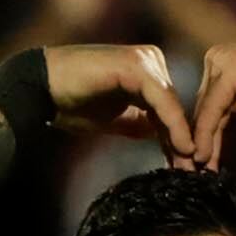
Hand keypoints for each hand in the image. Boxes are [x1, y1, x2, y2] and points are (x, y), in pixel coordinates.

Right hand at [43, 42, 194, 159]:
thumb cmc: (73, 102)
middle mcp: (150, 60)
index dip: (178, 139)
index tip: (187, 169)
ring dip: (182, 137)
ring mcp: (144, 60)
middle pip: (174, 106)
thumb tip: (168, 142)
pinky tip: (182, 147)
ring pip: (172, 104)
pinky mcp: (136, 65)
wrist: (40, 89)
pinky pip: (162, 99)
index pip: (170, 108)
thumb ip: (142, 125)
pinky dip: (173, 124)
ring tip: (190, 166)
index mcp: (147, 71)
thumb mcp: (116, 119)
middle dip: (183, 141)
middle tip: (194, 175)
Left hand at [189, 35, 235, 167]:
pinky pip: (213, 106)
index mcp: (222, 67)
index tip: (196, 169)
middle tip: (189, 176)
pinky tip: (203, 155)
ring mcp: (223, 61)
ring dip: (197, 142)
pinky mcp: (232, 69)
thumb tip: (208, 145)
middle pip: (199, 108)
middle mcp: (217, 59)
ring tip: (194, 171)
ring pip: (203, 109)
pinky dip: (206, 132)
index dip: (200, 140)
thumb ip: (233, 118)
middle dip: (195, 143)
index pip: (204, 107)